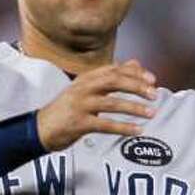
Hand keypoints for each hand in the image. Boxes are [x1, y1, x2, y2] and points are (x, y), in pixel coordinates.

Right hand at [36, 59, 158, 150]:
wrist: (40, 128)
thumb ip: (110, 77)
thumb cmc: (66, 110)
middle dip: (137, 86)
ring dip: (135, 108)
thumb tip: (134, 63)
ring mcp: (80, 105)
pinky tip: (137, 130)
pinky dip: (124, 127)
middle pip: (114, 81)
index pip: (114, 70)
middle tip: (154, 94)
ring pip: (112, 102)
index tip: (152, 79)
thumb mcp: (86, 89)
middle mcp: (83, 88)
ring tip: (151, 113)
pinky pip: (106, 124)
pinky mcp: (79, 123)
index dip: (135, 73)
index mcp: (86, 78)